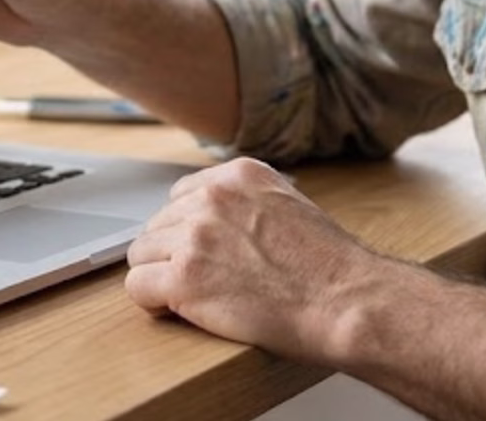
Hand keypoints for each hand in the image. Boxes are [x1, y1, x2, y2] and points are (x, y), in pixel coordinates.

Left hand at [125, 157, 373, 366]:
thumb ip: (249, 204)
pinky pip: (138, 286)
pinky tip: (177, 311)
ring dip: (161, 277)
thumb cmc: (330, 269)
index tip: (203, 252)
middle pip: (158, 224)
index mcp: (239, 175)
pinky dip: (153, 303)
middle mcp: (213, 197)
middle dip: (173, 254)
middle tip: (203, 282)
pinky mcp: (184, 278)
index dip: (188, 229)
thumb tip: (220, 222)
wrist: (347, 303)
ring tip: (194, 298)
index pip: (181, 195)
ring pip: (142, 254)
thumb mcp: (290, 206)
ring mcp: (196, 236)